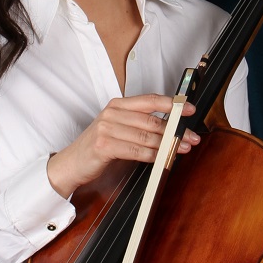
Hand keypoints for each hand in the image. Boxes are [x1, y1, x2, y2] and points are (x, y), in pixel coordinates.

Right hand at [47, 94, 200, 197]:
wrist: (71, 163)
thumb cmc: (99, 146)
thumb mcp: (118, 128)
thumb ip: (140, 124)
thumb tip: (171, 126)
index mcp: (118, 104)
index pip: (150, 100)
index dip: (172, 104)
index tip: (189, 109)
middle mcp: (112, 113)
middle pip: (151, 119)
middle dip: (175, 129)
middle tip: (191, 137)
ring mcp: (107, 128)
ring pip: (146, 136)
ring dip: (168, 144)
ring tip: (182, 148)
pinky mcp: (104, 146)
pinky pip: (136, 150)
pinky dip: (152, 155)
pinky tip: (162, 158)